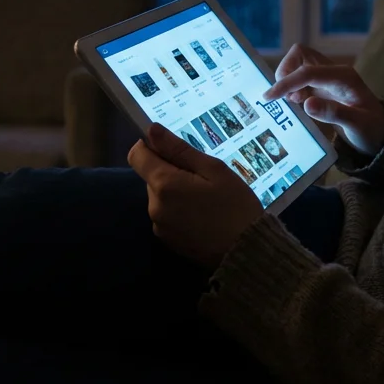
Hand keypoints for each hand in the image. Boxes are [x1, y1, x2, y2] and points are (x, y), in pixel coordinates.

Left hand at [128, 123, 263, 268]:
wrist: (247, 253)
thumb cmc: (236, 206)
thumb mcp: (214, 170)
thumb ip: (180, 150)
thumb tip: (151, 130)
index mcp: (164, 184)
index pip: (137, 155)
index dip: (151, 146)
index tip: (174, 150)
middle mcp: (154, 206)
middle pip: (150, 176)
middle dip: (171, 171)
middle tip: (203, 178)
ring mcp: (158, 226)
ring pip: (159, 196)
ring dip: (175, 191)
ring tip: (206, 199)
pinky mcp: (166, 241)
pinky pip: (166, 214)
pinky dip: (178, 210)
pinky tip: (203, 216)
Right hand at [262, 43, 383, 155]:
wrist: (379, 132)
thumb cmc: (371, 129)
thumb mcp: (357, 125)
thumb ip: (334, 113)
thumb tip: (307, 104)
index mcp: (343, 77)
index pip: (308, 71)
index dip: (286, 82)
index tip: (269, 97)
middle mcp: (334, 71)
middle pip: (300, 54)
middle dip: (285, 72)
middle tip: (283, 97)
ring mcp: (327, 77)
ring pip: (298, 62)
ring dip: (287, 79)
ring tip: (291, 102)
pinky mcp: (322, 85)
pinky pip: (300, 75)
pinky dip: (292, 86)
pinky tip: (295, 103)